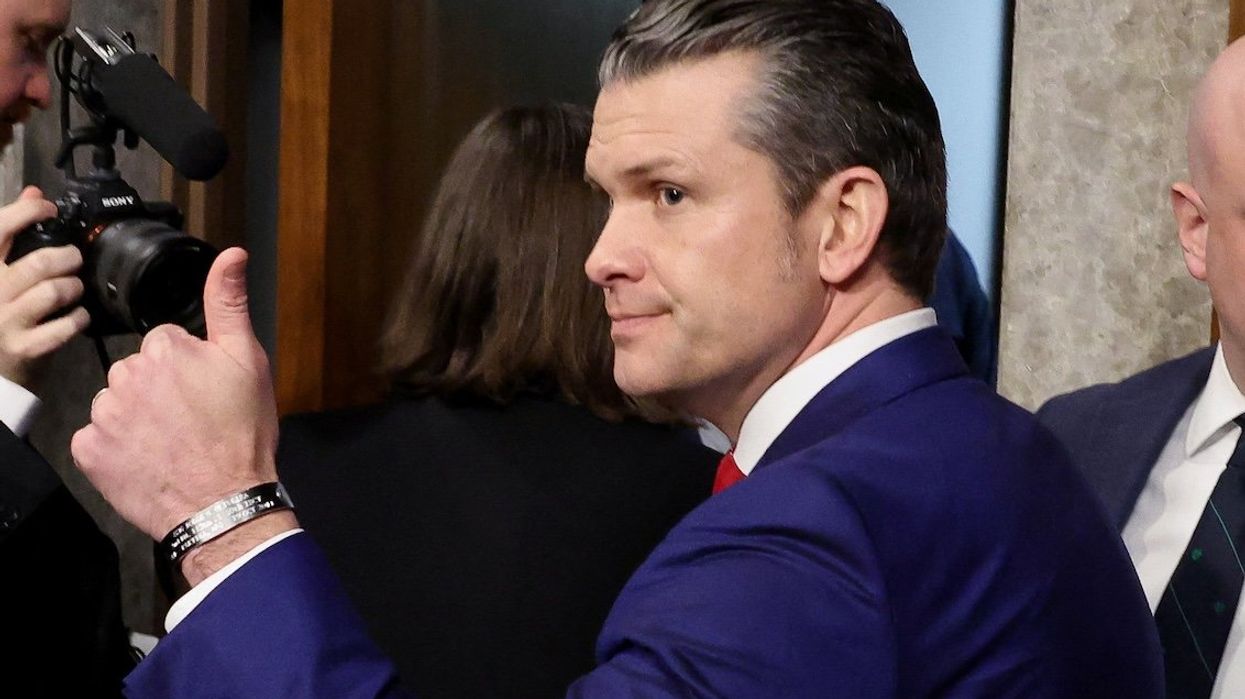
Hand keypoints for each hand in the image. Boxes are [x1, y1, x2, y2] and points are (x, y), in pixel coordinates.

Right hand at [0, 186, 89, 387]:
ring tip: (74, 289)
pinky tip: (77, 317)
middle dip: (67, 258)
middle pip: (39, 262)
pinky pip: (65, 326)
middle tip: (73, 260)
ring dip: (74, 287)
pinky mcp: (25, 348)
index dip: (25, 211)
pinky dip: (79, 318)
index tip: (47, 207)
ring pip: (55, 291)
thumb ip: (12, 235)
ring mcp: (5, 321)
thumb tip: (33, 193)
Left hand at [72, 247, 294, 582]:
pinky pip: (96, 438)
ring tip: (171, 441)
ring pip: (116, 402)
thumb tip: (232, 254)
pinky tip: (147, 458)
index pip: (166, 343)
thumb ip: (230, 304)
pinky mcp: (89, 450)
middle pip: (137, 370)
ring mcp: (105, 415)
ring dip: (136, 417)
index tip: (207, 392)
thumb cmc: (242, 435)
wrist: (223, 502)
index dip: (190, 368)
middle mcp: (127, 375)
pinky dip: (116, 448)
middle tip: (192, 419)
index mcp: (166, 349)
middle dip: (159, 389)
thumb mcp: (248, 361)